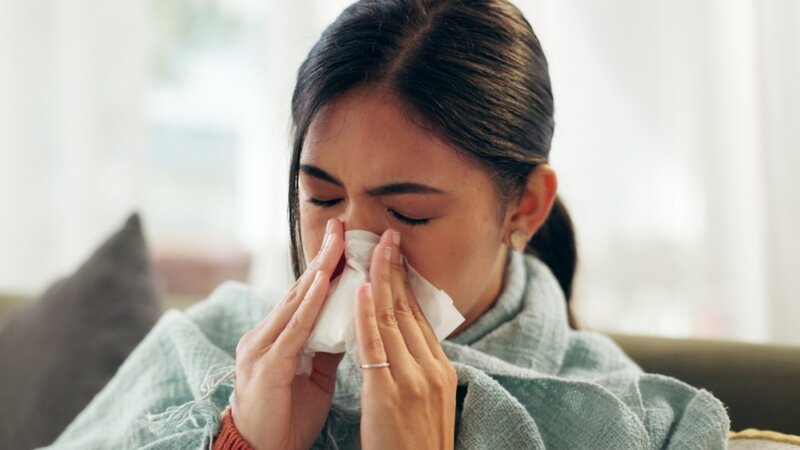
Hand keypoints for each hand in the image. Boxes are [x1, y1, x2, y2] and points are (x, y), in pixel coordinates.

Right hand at [232, 218, 344, 449]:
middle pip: (300, 289)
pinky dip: (309, 303)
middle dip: (322, 257)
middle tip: (341, 226)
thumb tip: (352, 321)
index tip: (344, 239)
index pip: (305, 294)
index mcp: (278, 337)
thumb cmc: (286, 416)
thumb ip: (328, 346)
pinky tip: (322, 282)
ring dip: (318, 270)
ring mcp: (262, 347)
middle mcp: (265, 335)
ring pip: (296, 302)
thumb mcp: (314, 376)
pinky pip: (293, 329)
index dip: (325, 267)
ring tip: (337, 243)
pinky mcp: (267, 365)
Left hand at [355, 229, 456, 449]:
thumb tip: (404, 340)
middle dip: (396, 270)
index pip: (419, 316)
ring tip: (372, 248)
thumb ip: (418, 368)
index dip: (406, 283)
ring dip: (381, 280)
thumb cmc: (416, 443)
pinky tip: (361, 288)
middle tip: (386, 236)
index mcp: (441, 369)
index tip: (395, 256)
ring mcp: (412, 380)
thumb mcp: (428, 401)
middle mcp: (431, 368)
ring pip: (393, 319)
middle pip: (409, 310)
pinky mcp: (389, 394)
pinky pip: (376, 346)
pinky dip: (367, 314)